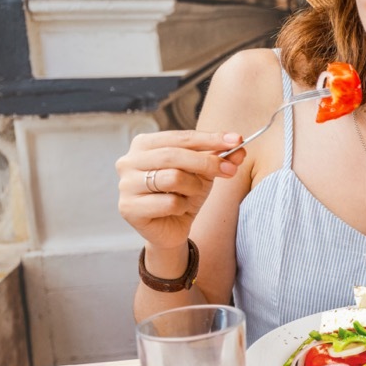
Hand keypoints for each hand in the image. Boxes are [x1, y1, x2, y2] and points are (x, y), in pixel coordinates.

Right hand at [115, 130, 244, 249]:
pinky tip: (176, 210)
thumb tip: (240, 148)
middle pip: (175, 155)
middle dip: (207, 162)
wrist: (171, 228)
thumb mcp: (204, 173)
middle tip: (231, 170)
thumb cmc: (184, 193)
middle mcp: (129, 161)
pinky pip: (169, 203)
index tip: (236, 140)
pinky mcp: (128, 208)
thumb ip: (219, 158)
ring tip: (191, 195)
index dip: (210, 138)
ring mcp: (125, 185)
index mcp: (144, 145)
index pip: (180, 137)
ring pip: (172, 178)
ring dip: (192, 188)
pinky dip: (182, 207)